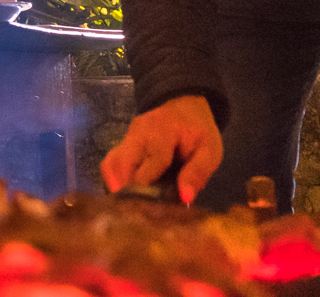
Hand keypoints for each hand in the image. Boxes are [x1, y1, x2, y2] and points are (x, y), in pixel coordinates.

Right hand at [100, 94, 222, 203]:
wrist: (183, 104)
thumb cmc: (197, 130)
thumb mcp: (209, 149)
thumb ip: (197, 172)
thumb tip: (185, 198)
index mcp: (160, 135)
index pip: (147, 169)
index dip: (147, 194)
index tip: (150, 214)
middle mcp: (136, 136)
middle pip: (118, 166)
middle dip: (124, 193)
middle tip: (132, 215)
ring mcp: (126, 139)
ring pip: (110, 165)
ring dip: (116, 188)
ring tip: (126, 210)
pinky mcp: (122, 145)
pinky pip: (111, 165)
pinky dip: (115, 182)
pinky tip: (125, 199)